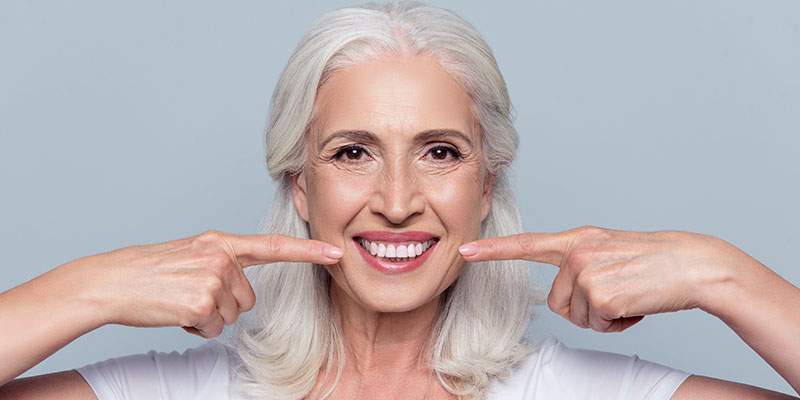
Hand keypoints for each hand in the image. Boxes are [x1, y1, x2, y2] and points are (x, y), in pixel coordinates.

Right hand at [70, 230, 342, 337]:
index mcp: (221, 242)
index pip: (273, 246)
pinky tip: (176, 312)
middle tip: (190, 294)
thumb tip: (243, 288)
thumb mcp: (192, 253)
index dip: (308, 252)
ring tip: (181, 300)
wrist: (114, 281)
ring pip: (232, 315)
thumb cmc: (152, 271)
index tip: (336, 253)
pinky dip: (197, 328)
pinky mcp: (202, 302)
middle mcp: (221, 256)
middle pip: (248, 298)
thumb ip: (223, 261)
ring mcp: (213, 279)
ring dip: (209, 316)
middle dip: (223, 304)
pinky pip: (214, 328)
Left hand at [458, 225, 740, 332]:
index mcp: (579, 239)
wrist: (693, 264)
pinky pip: (597, 324)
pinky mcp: (599, 293)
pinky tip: (635, 304)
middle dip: (584, 309)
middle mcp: (577, 252)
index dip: (493, 251)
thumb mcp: (611, 251)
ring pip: (576, 316)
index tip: (464, 251)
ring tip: (629, 295)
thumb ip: (582, 263)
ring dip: (602, 316)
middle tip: (617, 294)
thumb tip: (564, 295)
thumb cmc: (655, 262)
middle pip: (556, 302)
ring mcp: (586, 272)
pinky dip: (618, 323)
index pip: (528, 244)